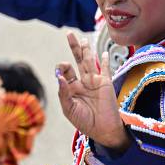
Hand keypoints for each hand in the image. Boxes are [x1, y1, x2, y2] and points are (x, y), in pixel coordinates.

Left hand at [56, 32, 127, 149]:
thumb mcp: (69, 109)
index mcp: (71, 88)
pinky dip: (104, 60)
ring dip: (86, 49)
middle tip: (69, 34)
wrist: (103, 130)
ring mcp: (94, 81)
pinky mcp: (105, 83)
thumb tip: (59, 77)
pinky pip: (105, 69)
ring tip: (83, 39)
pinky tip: (103, 52)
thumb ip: (63, 93)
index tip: (62, 72)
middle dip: (73, 47)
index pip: (64, 72)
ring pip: (89, 61)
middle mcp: (82, 82)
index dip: (62, 68)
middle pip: (77, 60)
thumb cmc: (85, 122)